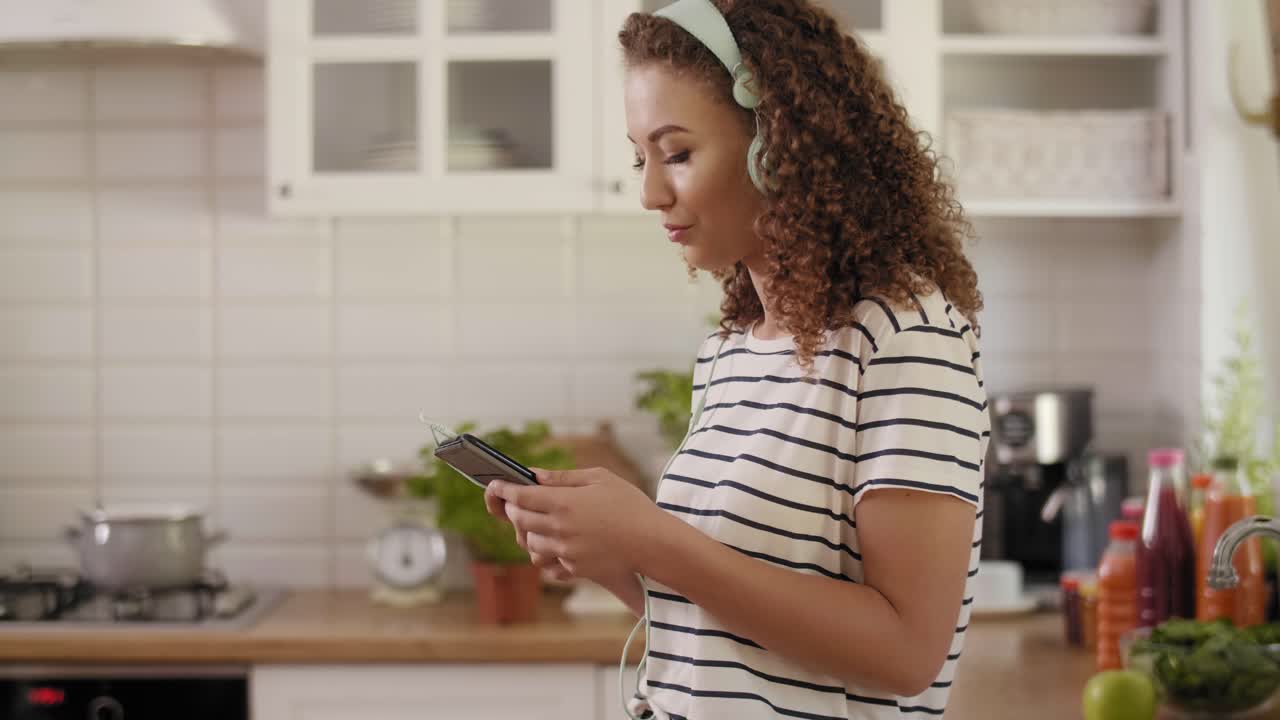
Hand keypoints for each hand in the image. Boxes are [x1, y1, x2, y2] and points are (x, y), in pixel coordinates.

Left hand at [487, 466, 662, 584]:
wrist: (653, 543)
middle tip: (515, 501)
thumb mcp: (600, 479)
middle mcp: (560, 529)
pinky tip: (555, 544)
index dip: (503, 490)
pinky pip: (547, 564)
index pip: (520, 496)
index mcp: (564, 503)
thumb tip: (534, 475)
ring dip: (528, 533)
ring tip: (539, 523)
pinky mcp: (574, 569)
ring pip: (529, 544)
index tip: (495, 485)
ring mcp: (566, 551)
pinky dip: (546, 554)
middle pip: (519, 520)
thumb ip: (563, 478)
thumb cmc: (630, 505)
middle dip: (513, 509)